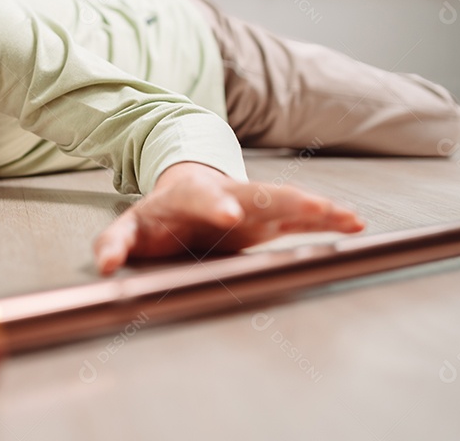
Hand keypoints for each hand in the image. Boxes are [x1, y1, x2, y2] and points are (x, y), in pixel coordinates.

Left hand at [94, 161, 364, 274]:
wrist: (182, 193)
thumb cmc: (158, 215)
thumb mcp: (130, 227)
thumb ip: (114, 244)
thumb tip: (105, 266)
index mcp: (190, 198)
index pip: (203, 197)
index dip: (216, 203)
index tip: (229, 215)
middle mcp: (229, 194)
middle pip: (259, 192)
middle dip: (284, 199)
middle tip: (312, 206)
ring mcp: (253, 203)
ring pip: (288, 200)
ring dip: (316, 207)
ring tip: (346, 217)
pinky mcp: (271, 217)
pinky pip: (303, 215)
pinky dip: (327, 218)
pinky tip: (354, 225)